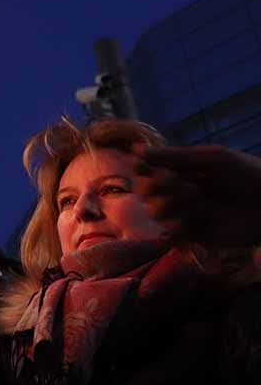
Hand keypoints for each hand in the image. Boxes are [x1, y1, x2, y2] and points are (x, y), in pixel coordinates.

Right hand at [135, 143, 260, 246]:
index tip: (141, 165)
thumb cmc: (248, 174)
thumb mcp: (211, 158)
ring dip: (171, 202)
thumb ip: (174, 156)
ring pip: (156, 210)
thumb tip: (135, 150)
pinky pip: (171, 231)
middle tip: (177, 181)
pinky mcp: (197, 234)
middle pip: (145, 191)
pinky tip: (194, 218)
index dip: (140, 169)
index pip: (147, 170)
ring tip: (196, 197)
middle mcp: (180, 193)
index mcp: (183, 171)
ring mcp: (188, 214)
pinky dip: (177, 223)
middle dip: (155, 185)